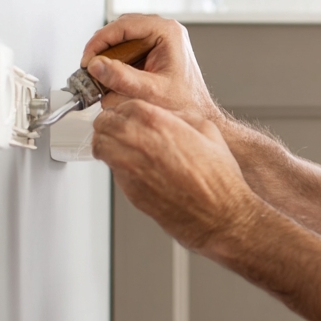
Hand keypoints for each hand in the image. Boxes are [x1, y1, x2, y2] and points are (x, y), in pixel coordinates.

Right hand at [80, 14, 221, 122]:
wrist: (198, 115)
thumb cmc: (185, 104)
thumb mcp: (151, 92)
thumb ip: (123, 79)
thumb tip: (96, 66)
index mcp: (167, 32)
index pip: (124, 25)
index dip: (100, 41)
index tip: (88, 59)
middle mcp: (164, 31)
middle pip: (120, 30)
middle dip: (103, 49)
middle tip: (91, 68)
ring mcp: (159, 40)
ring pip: (122, 40)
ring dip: (108, 57)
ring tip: (101, 77)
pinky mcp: (154, 51)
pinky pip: (127, 50)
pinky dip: (116, 63)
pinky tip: (112, 79)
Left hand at [92, 98, 259, 253]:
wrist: (220, 214)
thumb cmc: (219, 179)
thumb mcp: (207, 131)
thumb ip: (180, 117)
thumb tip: (166, 115)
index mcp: (158, 123)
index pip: (123, 105)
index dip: (125, 109)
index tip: (129, 114)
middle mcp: (140, 142)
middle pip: (105, 123)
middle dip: (109, 123)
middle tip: (115, 127)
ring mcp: (131, 168)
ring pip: (100, 146)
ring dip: (106, 143)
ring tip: (117, 146)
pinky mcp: (130, 190)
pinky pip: (112, 171)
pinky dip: (116, 165)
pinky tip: (133, 168)